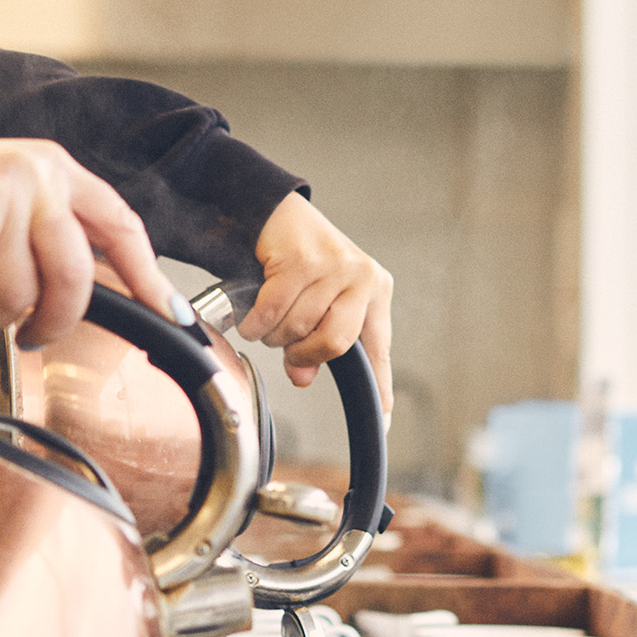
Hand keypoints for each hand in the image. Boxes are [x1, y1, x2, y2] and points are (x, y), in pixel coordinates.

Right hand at [0, 136, 178, 343]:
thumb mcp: (1, 190)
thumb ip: (48, 225)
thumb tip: (98, 281)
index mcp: (50, 165)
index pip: (120, 223)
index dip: (149, 274)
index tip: (170, 311)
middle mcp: (30, 178)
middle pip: (76, 279)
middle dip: (55, 321)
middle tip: (32, 335)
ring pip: (19, 299)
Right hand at [240, 192, 393, 413]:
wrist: (273, 212)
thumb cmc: (298, 262)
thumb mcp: (316, 304)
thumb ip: (316, 343)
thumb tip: (303, 378)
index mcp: (375, 292)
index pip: (378, 351)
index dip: (380, 390)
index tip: (383, 424)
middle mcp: (362, 278)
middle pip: (335, 343)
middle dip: (303, 353)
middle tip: (289, 348)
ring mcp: (334, 266)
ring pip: (298, 328)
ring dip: (274, 334)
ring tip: (270, 318)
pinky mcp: (303, 259)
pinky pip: (273, 312)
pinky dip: (256, 323)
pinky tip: (253, 315)